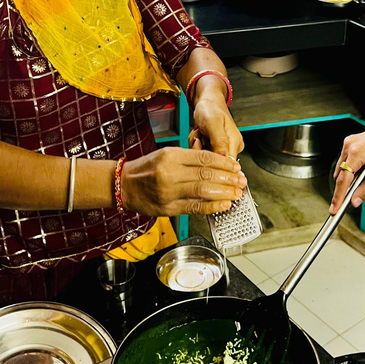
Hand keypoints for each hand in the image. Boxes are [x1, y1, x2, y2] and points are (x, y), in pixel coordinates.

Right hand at [121, 147, 245, 215]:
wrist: (123, 185)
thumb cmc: (146, 169)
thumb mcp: (166, 154)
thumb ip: (190, 159)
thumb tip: (217, 164)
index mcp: (170, 156)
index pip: (204, 158)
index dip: (223, 163)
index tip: (236, 167)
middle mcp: (169, 173)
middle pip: (206, 174)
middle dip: (228, 178)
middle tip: (241, 181)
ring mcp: (169, 192)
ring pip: (203, 191)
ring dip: (224, 192)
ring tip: (236, 192)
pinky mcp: (168, 208)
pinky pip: (194, 207)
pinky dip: (211, 206)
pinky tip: (223, 204)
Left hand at [190, 80, 243, 158]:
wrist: (206, 101)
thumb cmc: (211, 108)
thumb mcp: (214, 123)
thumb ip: (220, 141)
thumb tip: (225, 159)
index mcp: (235, 142)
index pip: (226, 164)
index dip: (211, 160)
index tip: (200, 145)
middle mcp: (231, 148)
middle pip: (214, 162)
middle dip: (201, 150)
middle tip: (199, 136)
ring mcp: (222, 148)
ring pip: (206, 158)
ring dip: (198, 147)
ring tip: (200, 133)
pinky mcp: (214, 148)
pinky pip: (202, 153)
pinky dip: (197, 145)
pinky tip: (199, 136)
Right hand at [329, 121, 364, 213]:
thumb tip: (354, 201)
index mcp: (356, 153)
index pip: (343, 180)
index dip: (338, 197)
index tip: (334, 209)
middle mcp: (349, 145)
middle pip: (340, 175)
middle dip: (345, 187)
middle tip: (352, 197)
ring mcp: (348, 142)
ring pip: (342, 167)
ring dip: (349, 176)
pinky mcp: (350, 141)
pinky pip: (345, 159)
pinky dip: (351, 168)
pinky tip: (364, 168)